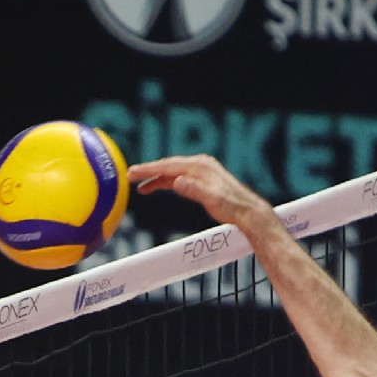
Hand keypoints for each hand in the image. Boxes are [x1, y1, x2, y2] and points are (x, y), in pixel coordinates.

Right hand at [129, 153, 265, 229]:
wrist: (247, 211)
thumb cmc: (231, 208)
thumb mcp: (213, 200)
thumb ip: (195, 190)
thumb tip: (177, 182)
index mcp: (200, 167)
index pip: (169, 166)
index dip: (149, 170)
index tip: (132, 173)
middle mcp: (199, 165)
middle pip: (168, 165)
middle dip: (148, 171)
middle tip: (129, 176)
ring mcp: (200, 171)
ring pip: (172, 171)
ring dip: (155, 178)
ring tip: (139, 187)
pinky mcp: (201, 179)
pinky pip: (178, 177)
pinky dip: (165, 182)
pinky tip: (156, 188)